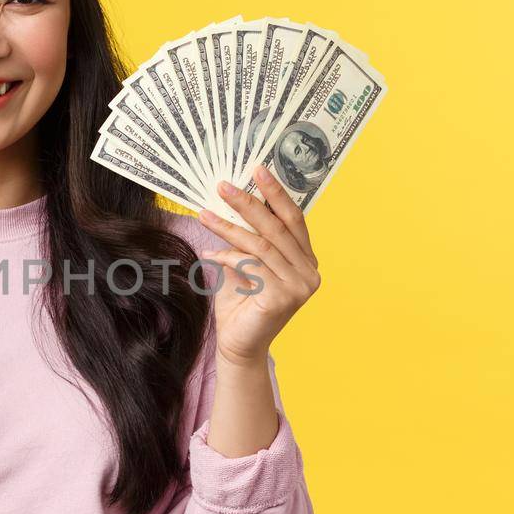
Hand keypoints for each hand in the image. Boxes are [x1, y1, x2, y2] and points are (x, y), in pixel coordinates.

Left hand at [197, 165, 321, 367]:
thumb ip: (247, 237)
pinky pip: (251, 265)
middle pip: (277, 227)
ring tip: (203, 215)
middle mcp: (309, 271)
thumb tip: (230, 199)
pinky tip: (208, 253)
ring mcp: (300, 286)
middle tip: (223, 186)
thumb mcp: (245, 262)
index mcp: (306, 259)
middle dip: (248, 202)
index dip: (276, 193)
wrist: (239, 344)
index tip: (257, 169)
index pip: (293, 218)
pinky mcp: (283, 297)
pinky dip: (227, 256)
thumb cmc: (241, 303)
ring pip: (261, 244)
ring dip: (228, 227)